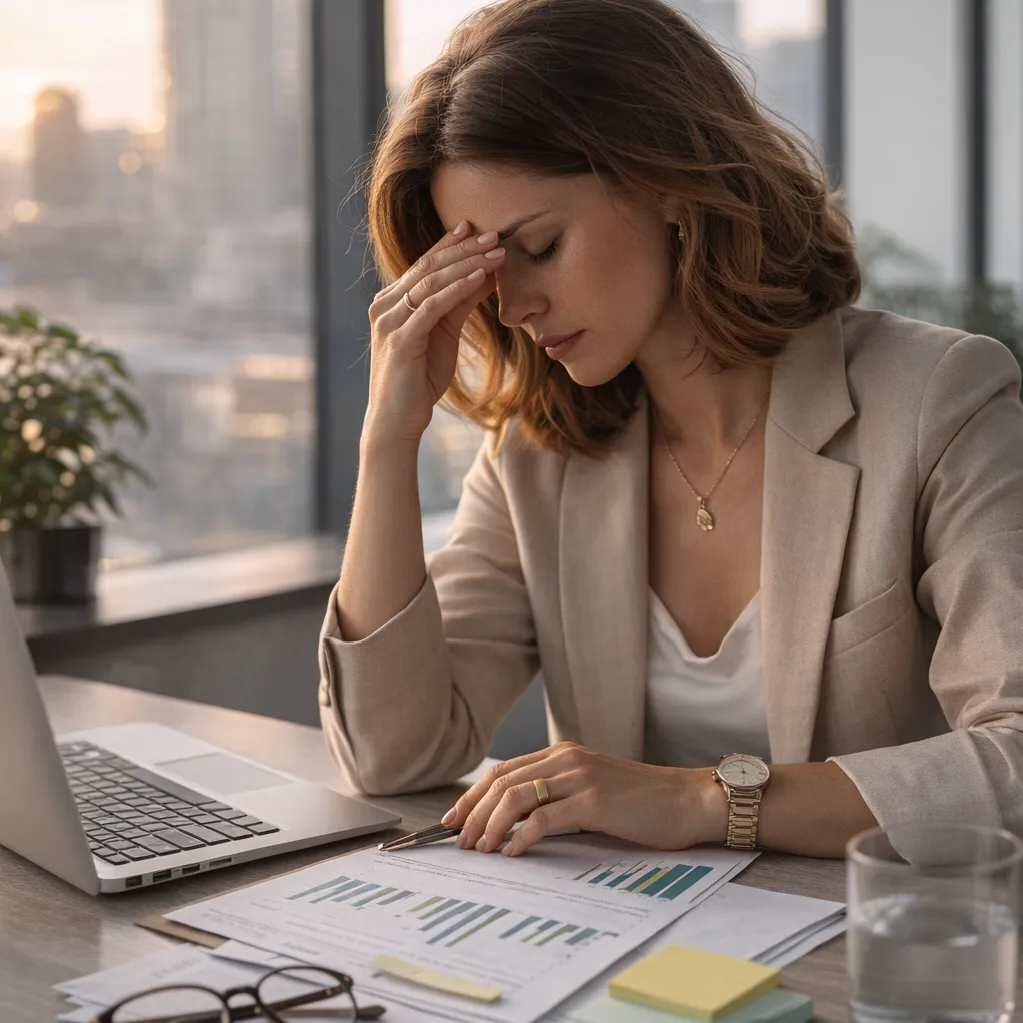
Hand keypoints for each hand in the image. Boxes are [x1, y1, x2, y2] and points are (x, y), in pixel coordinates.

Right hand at [364, 220, 505, 445]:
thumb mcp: (444, 333)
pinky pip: (432, 306)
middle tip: (494, 235)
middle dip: (464, 248)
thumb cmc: (419, 379)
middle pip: (428, 266)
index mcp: (392, 301)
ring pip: (431, 281)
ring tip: (496, 252)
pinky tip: (480, 277)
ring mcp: (389, 321)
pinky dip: (458, 289)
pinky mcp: (400, 339)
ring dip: (467, 263)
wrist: (397, 419)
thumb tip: (485, 275)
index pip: (423, 264)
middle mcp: (385, 305)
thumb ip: (460, 304)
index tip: (475, 226)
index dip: (450, 243)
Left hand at [443, 743, 726, 856]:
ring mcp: (580, 777)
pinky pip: (544, 818)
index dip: (474, 794)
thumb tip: (515, 823)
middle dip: (473, 812)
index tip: (454, 819)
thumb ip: (559, 796)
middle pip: (502, 781)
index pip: (504, 770)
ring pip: (516, 796)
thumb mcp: (592, 791)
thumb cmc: (642, 803)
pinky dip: (520, 836)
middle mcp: (567, 759)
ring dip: (490, 824)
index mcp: (563, 754)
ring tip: (480, 849)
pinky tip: (512, 852)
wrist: (687, 800)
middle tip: (458, 840)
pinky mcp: (593, 801)